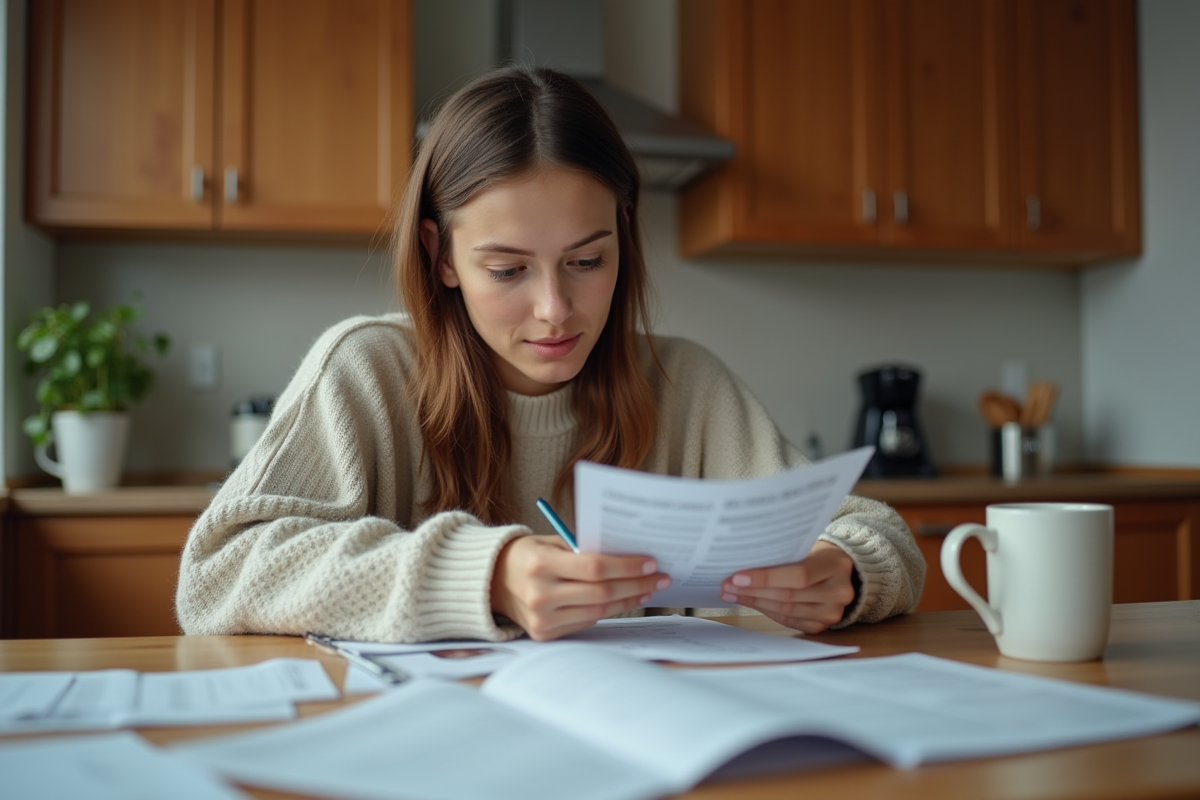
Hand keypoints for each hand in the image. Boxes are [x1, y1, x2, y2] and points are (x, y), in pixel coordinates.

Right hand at [491, 535, 670, 640]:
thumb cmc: (528, 555)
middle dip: (636, 584)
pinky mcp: (545, 634)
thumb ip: (583, 550)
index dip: (626, 566)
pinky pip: (586, 622)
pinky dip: (609, 611)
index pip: (594, 567)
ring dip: (628, 600)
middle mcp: (539, 594)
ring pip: (598, 612)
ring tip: (647, 589)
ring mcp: (541, 619)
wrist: (492, 581)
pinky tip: (624, 600)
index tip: (650, 562)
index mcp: (540, 564)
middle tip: (659, 577)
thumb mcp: (551, 543)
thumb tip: (629, 556)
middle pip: (601, 593)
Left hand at [719, 541, 856, 633]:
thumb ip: (783, 555)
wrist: (840, 568)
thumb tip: (742, 565)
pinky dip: (767, 612)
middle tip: (727, 586)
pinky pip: (789, 621)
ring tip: (732, 594)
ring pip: (786, 611)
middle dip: (753, 591)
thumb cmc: (815, 553)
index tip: (737, 577)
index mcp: (836, 564)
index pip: (799, 574)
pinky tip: (751, 602)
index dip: (766, 578)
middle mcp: (839, 591)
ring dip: (755, 603)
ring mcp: (833, 612)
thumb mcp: (806, 546)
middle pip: (789, 595)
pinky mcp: (822, 625)